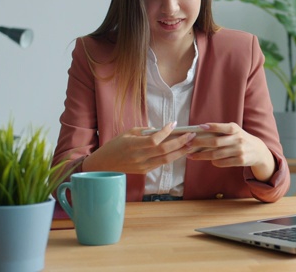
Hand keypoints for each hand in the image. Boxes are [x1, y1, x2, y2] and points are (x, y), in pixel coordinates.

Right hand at [81, 121, 196, 173]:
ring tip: (190, 144)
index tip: (174, 124)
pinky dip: (172, 157)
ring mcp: (143, 166)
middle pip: (164, 150)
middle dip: (180, 142)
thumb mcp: (128, 133)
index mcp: (133, 145)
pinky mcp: (145, 171)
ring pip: (166, 159)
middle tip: (191, 135)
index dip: (166, 132)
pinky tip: (179, 151)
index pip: (154, 139)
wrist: (104, 164)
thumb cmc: (115, 145)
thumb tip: (161, 130)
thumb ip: (145, 131)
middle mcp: (139, 157)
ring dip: (180, 151)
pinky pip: (161, 163)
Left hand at [186, 123, 275, 181]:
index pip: (223, 127)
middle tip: (188, 144)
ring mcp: (239, 151)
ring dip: (202, 155)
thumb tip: (201, 132)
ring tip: (191, 155)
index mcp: (236, 129)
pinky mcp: (240, 161)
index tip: (200, 127)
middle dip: (200, 143)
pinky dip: (213, 162)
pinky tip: (207, 160)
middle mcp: (238, 139)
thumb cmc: (240, 139)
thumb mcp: (235, 131)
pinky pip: (222, 162)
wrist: (258, 151)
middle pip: (215, 142)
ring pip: (216, 154)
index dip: (212, 127)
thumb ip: (222, 131)